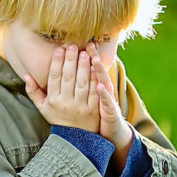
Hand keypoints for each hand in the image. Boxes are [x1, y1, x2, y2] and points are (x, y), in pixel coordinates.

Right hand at [24, 44, 99, 131]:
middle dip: (71, 60)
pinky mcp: (93, 109)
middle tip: (73, 45)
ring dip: (83, 66)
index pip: (54, 77)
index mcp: (52, 100)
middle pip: (68, 77)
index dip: (57, 62)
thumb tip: (26, 75)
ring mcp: (80, 106)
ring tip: (84, 52)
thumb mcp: (42, 107)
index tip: (60, 49)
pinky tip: (94, 66)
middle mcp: (65, 102)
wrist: (74, 138)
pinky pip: (94, 91)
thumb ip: (33, 91)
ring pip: (82, 82)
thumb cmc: (57, 119)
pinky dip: (95, 78)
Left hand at [86, 42, 133, 166]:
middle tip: (88, 44)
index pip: (87, 68)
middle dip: (92, 57)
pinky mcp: (110, 111)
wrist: (109, 133)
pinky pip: (107, 101)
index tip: (76, 43)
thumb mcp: (84, 99)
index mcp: (92, 85)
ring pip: (103, 82)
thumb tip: (66, 70)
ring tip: (95, 59)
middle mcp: (101, 89)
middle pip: (96, 71)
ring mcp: (106, 99)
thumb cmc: (93, 114)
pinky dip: (104, 93)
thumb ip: (77, 85)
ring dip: (99, 71)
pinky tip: (100, 86)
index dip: (83, 56)